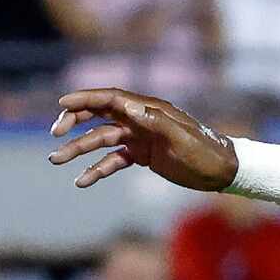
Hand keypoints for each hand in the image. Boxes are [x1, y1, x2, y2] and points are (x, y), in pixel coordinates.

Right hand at [48, 89, 237, 191]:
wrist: (224, 172)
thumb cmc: (205, 152)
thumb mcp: (181, 137)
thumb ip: (154, 120)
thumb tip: (127, 106)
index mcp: (149, 109)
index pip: (111, 99)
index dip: (85, 99)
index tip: (62, 104)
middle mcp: (140, 119)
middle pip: (99, 115)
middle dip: (74, 121)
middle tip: (55, 133)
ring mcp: (139, 137)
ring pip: (101, 140)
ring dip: (78, 148)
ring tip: (56, 160)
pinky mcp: (141, 156)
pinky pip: (113, 160)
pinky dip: (97, 169)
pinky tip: (81, 180)